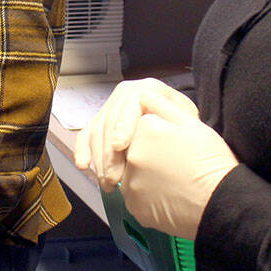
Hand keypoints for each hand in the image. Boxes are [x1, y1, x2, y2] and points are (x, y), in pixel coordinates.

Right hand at [74, 77, 198, 190]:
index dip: (123, 124)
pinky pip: (86, 134)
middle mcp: (126, 94)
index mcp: (148, 89)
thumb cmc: (185, 123)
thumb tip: (163, 122)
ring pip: (96, 130)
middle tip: (114, 177)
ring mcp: (112, 107)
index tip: (119, 145)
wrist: (180, 125)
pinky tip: (83, 165)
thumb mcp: (188, 116)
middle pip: (110, 120)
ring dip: (99, 158)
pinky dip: (82, 150)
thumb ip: (179, 117)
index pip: (131, 103)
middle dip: (110, 152)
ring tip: (107, 181)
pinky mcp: (102, 121)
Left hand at [75, 78, 237, 239]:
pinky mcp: (134, 208)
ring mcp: (130, 185)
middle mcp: (131, 157)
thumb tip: (144, 95)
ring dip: (144, 174)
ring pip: (131, 173)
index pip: (140, 125)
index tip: (175, 144)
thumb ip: (163, 106)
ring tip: (173, 180)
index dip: (158, 134)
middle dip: (148, 152)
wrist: (221, 203)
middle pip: (133, 149)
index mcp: (144, 131)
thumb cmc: (210, 162)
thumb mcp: (192, 123)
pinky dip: (147, 195)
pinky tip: (168, 194)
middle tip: (175, 163)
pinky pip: (135, 196)